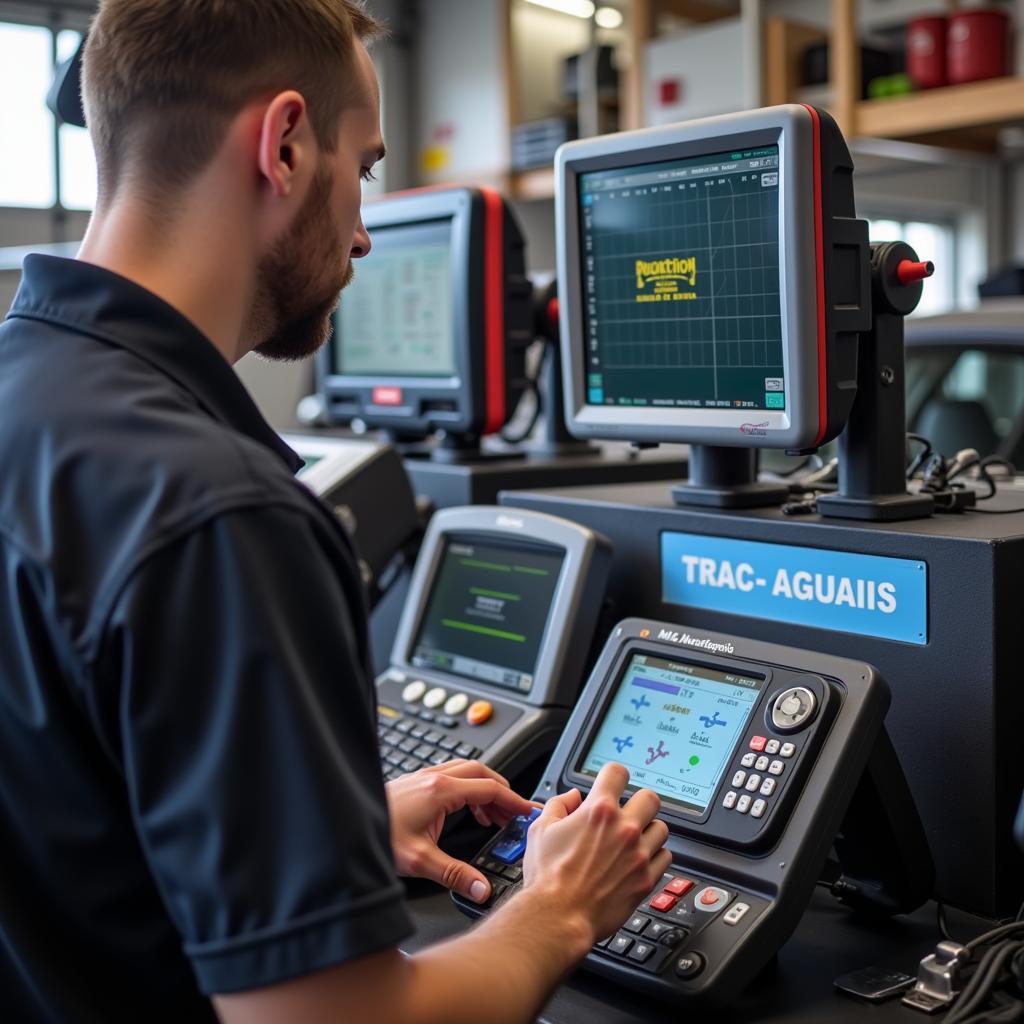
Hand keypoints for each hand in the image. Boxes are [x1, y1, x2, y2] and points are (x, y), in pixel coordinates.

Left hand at [386, 760, 535, 903]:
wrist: (346, 827)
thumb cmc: (376, 837)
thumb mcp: (419, 861)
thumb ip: (455, 875)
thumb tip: (481, 888)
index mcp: (440, 791)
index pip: (489, 788)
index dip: (513, 800)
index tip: (528, 811)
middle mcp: (433, 778)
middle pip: (482, 772)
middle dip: (503, 791)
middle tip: (515, 812)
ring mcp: (423, 777)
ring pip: (466, 772)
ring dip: (485, 789)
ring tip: (495, 815)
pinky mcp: (416, 783)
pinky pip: (452, 777)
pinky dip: (468, 790)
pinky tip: (467, 811)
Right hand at [521, 762, 670, 944]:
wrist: (559, 916)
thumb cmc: (548, 877)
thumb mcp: (541, 830)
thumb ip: (559, 805)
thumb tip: (572, 797)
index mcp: (599, 811)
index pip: (618, 773)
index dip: (613, 775)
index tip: (612, 782)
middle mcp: (624, 829)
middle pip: (650, 798)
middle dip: (638, 802)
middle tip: (628, 812)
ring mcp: (638, 854)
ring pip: (661, 828)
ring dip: (648, 831)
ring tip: (633, 840)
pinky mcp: (646, 879)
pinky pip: (665, 857)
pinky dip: (655, 856)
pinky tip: (639, 860)